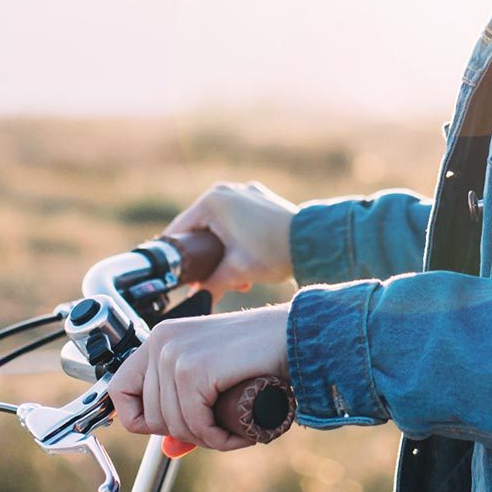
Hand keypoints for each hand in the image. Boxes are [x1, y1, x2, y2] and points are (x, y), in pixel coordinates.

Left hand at [106, 300, 291, 451]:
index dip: (141, 420)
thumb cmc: (260, 355)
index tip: (171, 426)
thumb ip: (186, 409)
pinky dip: (217, 438)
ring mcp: (174, 354)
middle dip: (185, 433)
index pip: (119, 392)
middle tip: (218, 427)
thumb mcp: (214, 380)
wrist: (296, 335)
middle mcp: (161, 342)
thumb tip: (167, 449)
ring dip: (205, 439)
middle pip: (149, 416)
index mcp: (160, 338)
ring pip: (172, 425)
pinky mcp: (193, 370)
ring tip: (232, 429)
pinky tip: (236, 432)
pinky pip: (194, 424)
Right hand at [164, 179, 298, 292]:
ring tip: (237, 278)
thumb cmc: (273, 252)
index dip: (177, 256)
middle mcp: (227, 190)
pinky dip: (238, 239)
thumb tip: (196, 300)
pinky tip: (249, 261)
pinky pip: (239, 219)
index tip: (177, 276)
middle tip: (211, 282)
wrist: (315, 241)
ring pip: (221, 225)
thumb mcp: (235, 273)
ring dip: (224, 252)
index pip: (180, 230)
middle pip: (202, 229)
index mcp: (213, 201)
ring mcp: (245, 192)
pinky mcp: (261, 199)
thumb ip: (209, 286)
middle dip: (206, 258)